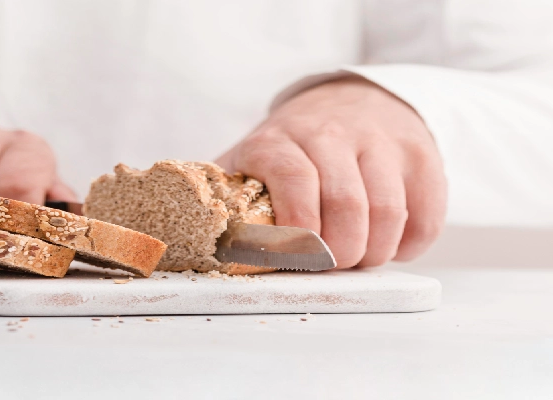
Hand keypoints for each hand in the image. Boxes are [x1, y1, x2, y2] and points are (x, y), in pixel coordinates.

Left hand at [216, 77, 446, 267]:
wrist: (351, 98)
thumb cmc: (292, 146)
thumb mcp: (248, 158)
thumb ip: (224, 194)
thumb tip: (192, 240)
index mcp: (279, 139)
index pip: (294, 181)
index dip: (297, 231)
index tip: (295, 259)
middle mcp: (332, 134)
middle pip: (347, 205)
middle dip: (338, 254)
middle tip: (329, 266)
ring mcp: (381, 142)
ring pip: (389, 212)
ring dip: (373, 252)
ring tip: (357, 258)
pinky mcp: (421, 155)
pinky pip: (427, 214)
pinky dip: (409, 246)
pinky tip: (388, 245)